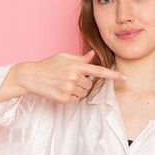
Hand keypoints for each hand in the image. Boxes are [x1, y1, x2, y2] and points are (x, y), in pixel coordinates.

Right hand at [7, 50, 125, 103]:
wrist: (31, 76)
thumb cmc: (48, 65)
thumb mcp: (63, 57)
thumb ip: (80, 58)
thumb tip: (92, 55)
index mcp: (75, 65)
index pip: (98, 71)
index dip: (112, 75)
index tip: (123, 77)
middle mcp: (74, 77)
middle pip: (90, 85)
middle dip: (83, 83)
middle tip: (69, 79)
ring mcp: (69, 88)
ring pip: (83, 93)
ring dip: (77, 91)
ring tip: (64, 84)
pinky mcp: (64, 98)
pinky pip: (76, 100)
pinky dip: (71, 97)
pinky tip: (61, 91)